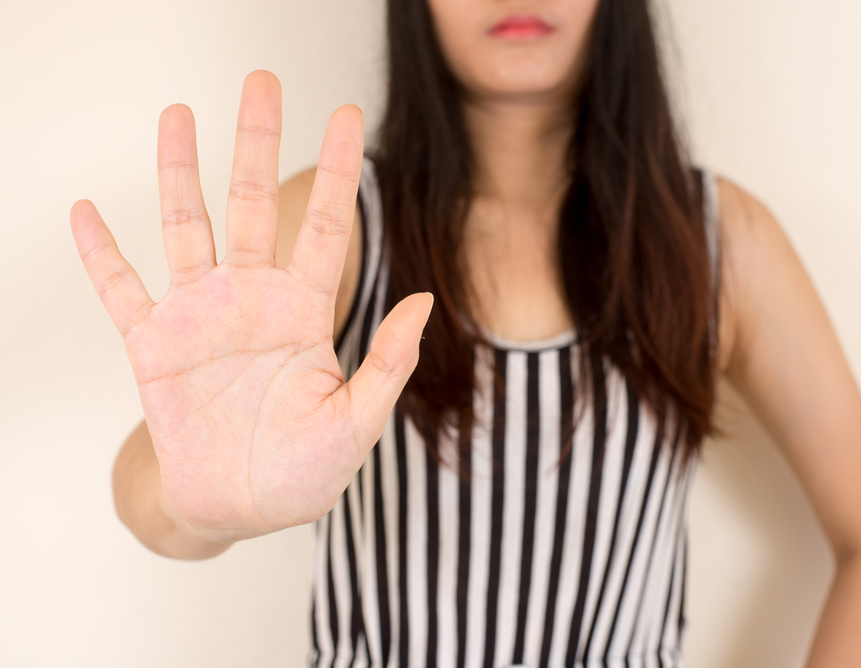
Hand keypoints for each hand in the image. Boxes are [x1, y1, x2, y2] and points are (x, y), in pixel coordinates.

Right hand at [71, 71, 431, 543]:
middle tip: (261, 81)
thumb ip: (389, 362)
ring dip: (178, 172)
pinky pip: (121, 292)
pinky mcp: (153, 347)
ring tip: (176, 114)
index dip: (337, 172)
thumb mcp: (357, 422)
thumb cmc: (304, 471)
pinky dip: (102, 256)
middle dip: (256, 143)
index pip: (326, 228)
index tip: (347, 116)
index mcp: (306, 313)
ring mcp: (200, 317)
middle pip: (252, 205)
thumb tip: (425, 300)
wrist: (240, 509)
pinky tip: (87, 213)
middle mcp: (252, 300)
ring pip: (187, 228)